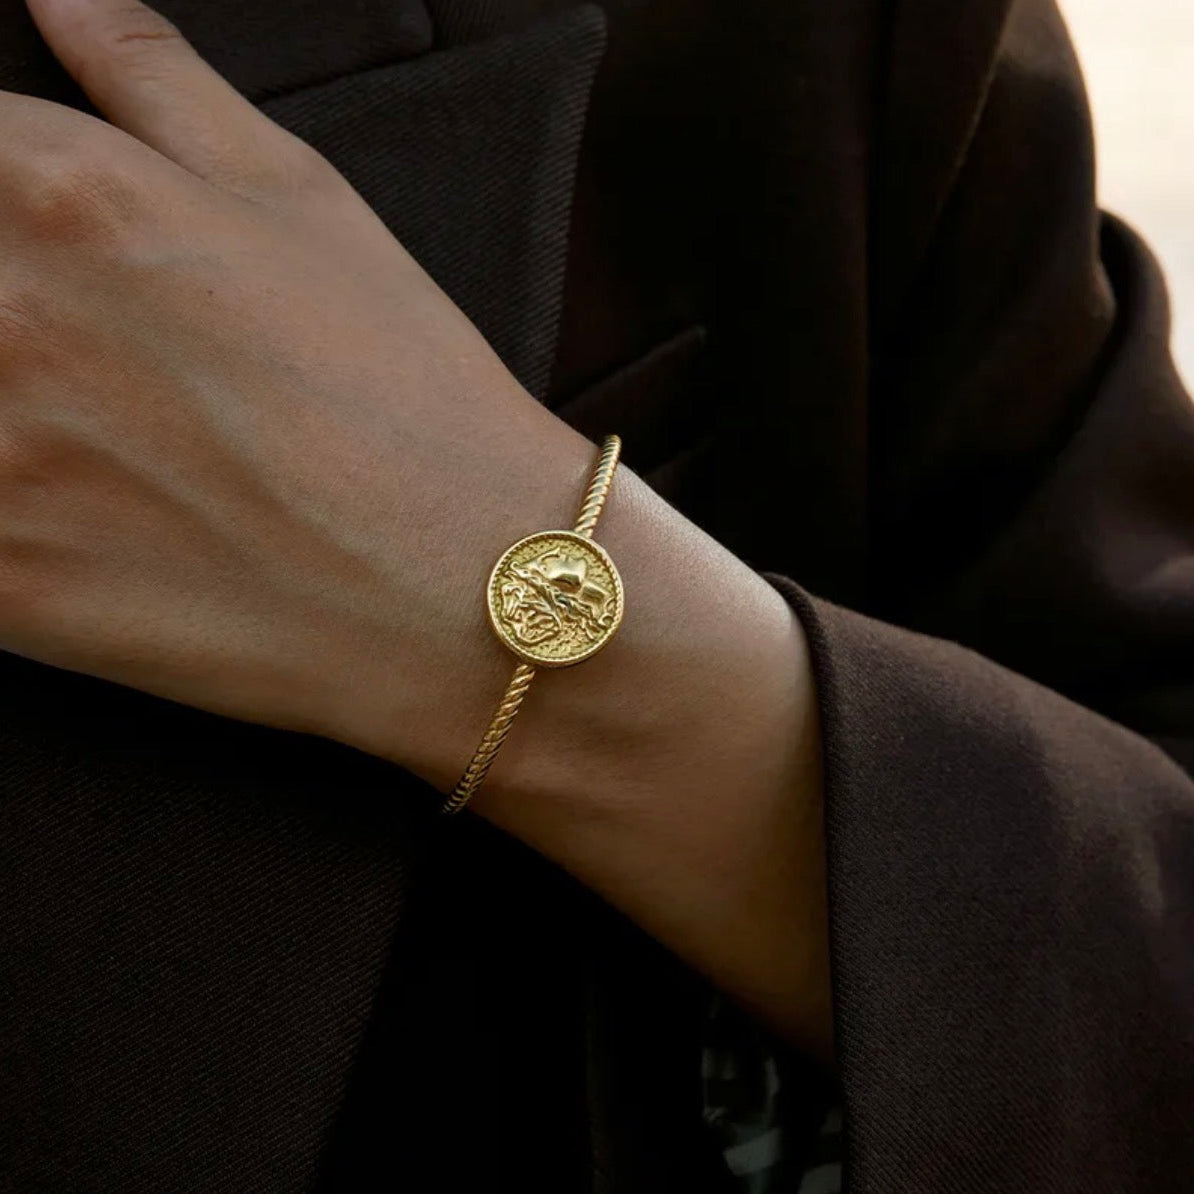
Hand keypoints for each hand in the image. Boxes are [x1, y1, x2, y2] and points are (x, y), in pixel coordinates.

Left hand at [1, 0, 598, 778]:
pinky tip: (76, 508)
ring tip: (98, 436)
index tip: (33, 252)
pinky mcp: (4, 589)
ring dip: (1, 404)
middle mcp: (5, 316)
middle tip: (90, 358)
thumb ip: (155, 83)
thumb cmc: (405, 395)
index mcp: (66, 197)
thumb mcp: (306, 205)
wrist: (466, 583)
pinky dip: (3, 506)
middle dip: (6, 306)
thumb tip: (59, 1)